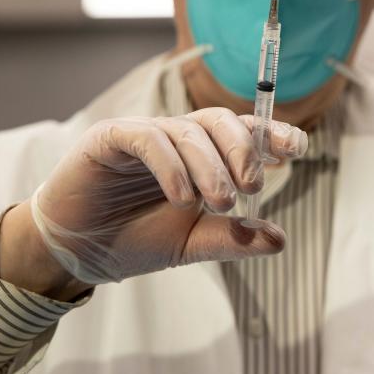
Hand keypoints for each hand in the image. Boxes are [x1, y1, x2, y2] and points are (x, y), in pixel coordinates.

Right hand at [0, 108, 307, 293]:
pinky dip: (171, 165)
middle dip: (244, 150)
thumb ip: (232, 239)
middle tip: (251, 187)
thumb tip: (280, 239)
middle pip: (221, 120)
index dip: (272, 133)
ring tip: (219, 202)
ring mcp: (145, 133)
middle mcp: (178, 137)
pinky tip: (182, 197)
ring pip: (189, 130)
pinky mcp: (111, 138)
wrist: (77, 253)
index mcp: (202, 155)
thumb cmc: (135, 239)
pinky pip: (148, 138)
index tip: (297, 148)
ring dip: (211, 166)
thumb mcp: (191, 243)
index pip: (244, 132)